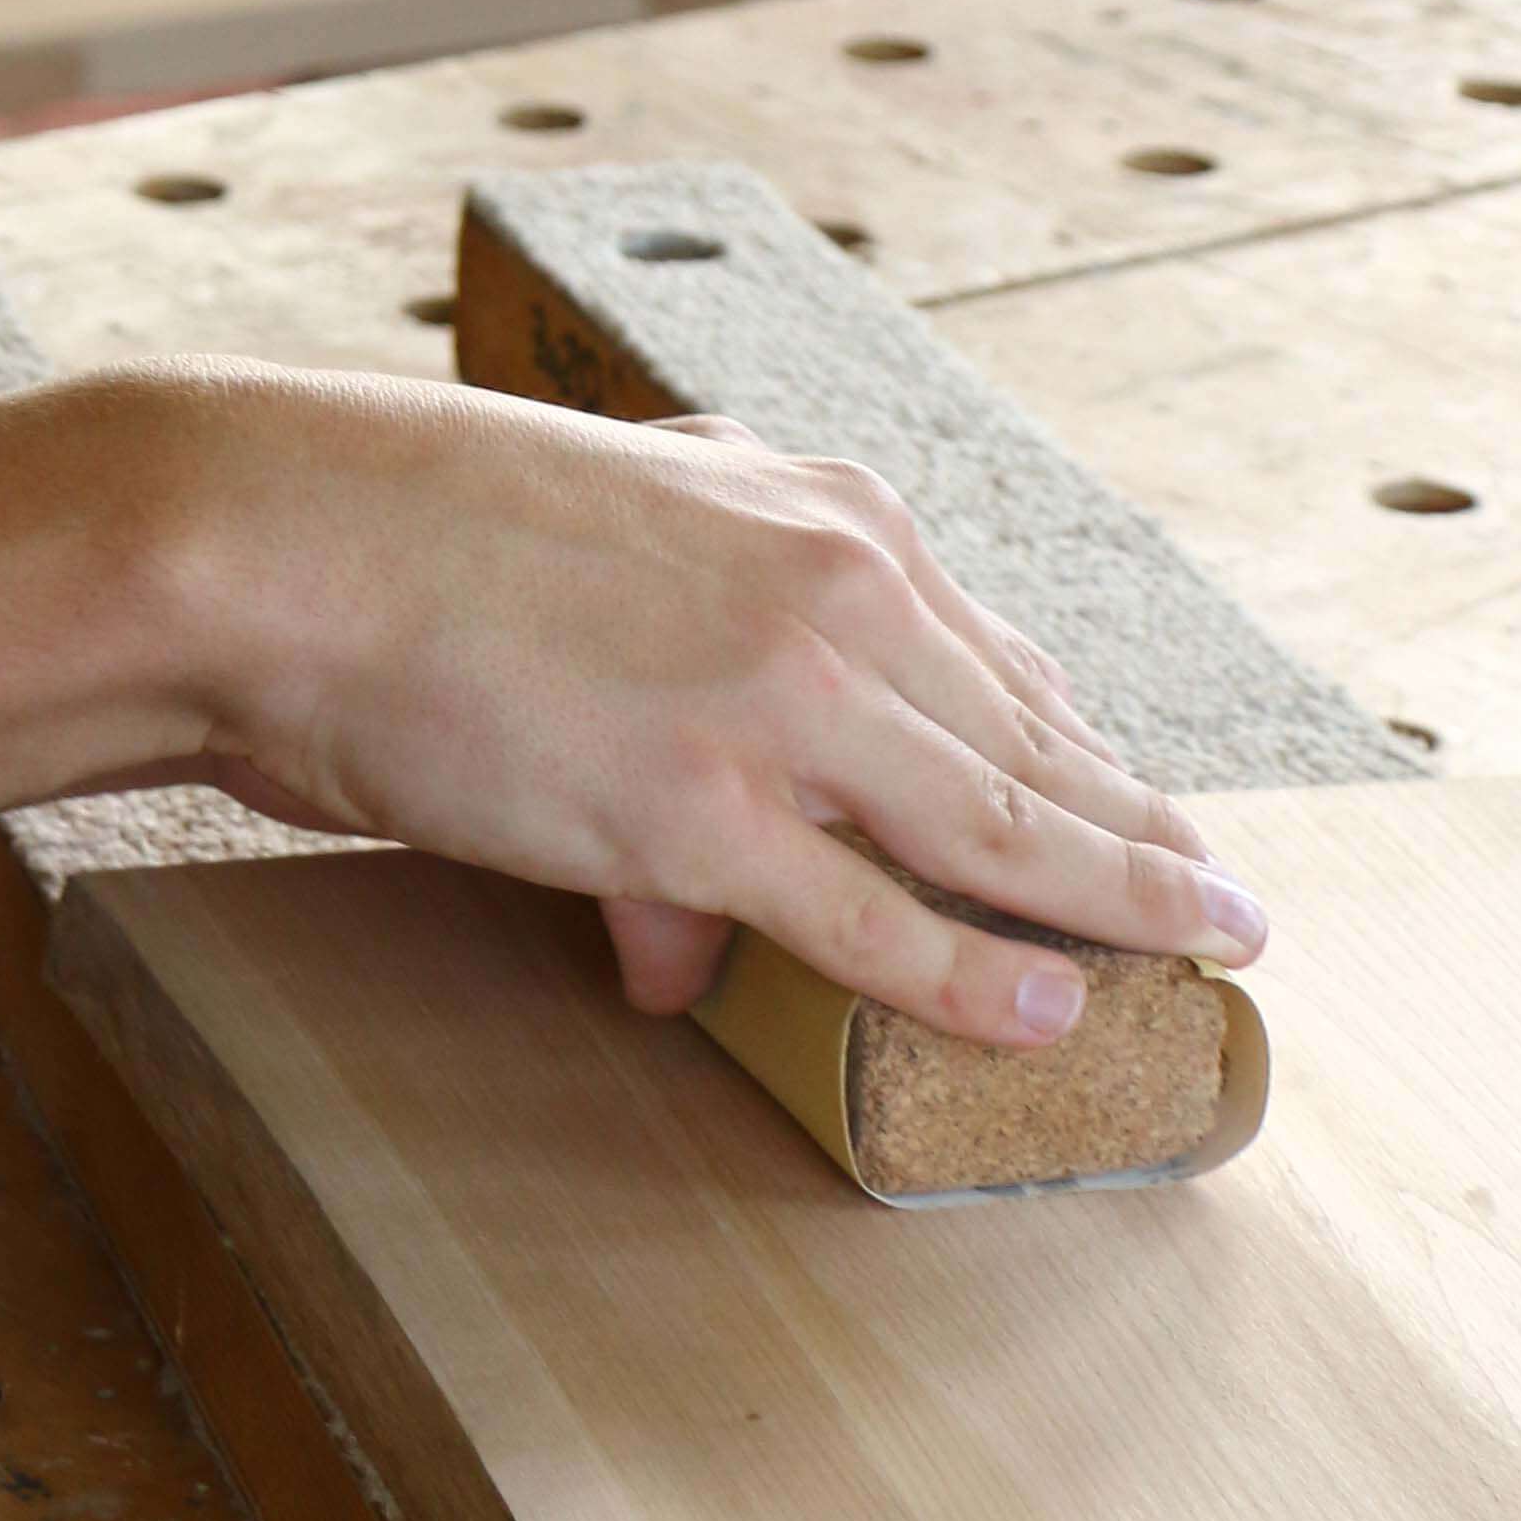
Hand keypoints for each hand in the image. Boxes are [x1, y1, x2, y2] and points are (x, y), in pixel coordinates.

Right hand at [108, 366, 1268, 1053]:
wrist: (293, 539)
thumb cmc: (415, 552)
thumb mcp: (592, 582)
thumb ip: (671, 737)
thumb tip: (686, 949)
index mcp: (809, 511)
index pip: (990, 654)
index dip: (1083, 748)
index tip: (1143, 807)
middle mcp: (827, 586)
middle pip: (1030, 738)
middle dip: (1137, 830)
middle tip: (1227, 902)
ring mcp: (775, 699)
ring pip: (999, 824)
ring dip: (1124, 896)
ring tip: (1211, 953)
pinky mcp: (702, 808)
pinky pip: (879, 918)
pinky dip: (984, 974)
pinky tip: (1064, 1009)